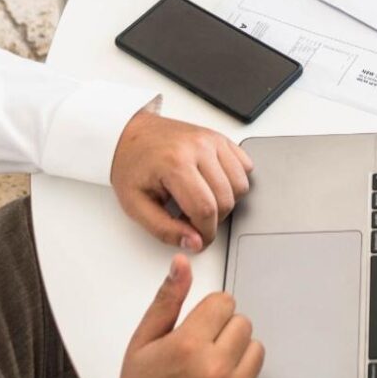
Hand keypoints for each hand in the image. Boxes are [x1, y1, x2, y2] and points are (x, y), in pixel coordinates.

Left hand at [111, 107, 253, 249]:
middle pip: (226, 199)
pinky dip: (235, 181)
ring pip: (240, 184)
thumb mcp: (135, 205)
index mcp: (174, 164)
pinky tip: (214, 185)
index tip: (198, 239)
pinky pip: (245, 166)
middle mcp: (198, 148)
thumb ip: (164, 229)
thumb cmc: (131, 165)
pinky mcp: (220, 139)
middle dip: (214, 220)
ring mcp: (212, 141)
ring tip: (202, 201)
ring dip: (227, 201)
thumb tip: (195, 243)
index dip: (205, 233)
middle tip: (193, 219)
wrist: (132, 134)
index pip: (205, 209)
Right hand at [114, 257, 262, 377]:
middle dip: (224, 332)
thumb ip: (167, 300)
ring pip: (256, 350)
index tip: (198, 326)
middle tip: (199, 351)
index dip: (210, 313)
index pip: (225, 302)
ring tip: (208, 371)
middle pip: (243, 323)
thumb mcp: (142, 343)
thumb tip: (182, 265)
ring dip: (237, 355)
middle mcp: (214, 369)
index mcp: (188, 346)